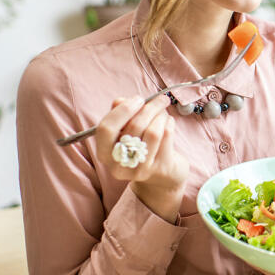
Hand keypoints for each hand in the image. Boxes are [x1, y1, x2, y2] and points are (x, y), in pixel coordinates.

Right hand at [93, 94, 188, 221]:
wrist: (162, 175)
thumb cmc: (141, 147)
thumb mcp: (126, 131)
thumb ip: (120, 115)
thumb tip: (120, 101)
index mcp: (104, 153)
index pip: (106, 128)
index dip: (123, 110)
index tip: (138, 99)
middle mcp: (118, 165)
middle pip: (134, 127)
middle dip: (149, 108)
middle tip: (160, 99)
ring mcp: (140, 169)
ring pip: (153, 131)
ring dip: (161, 115)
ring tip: (164, 111)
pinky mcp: (160, 168)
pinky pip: (166, 137)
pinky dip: (169, 123)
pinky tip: (169, 121)